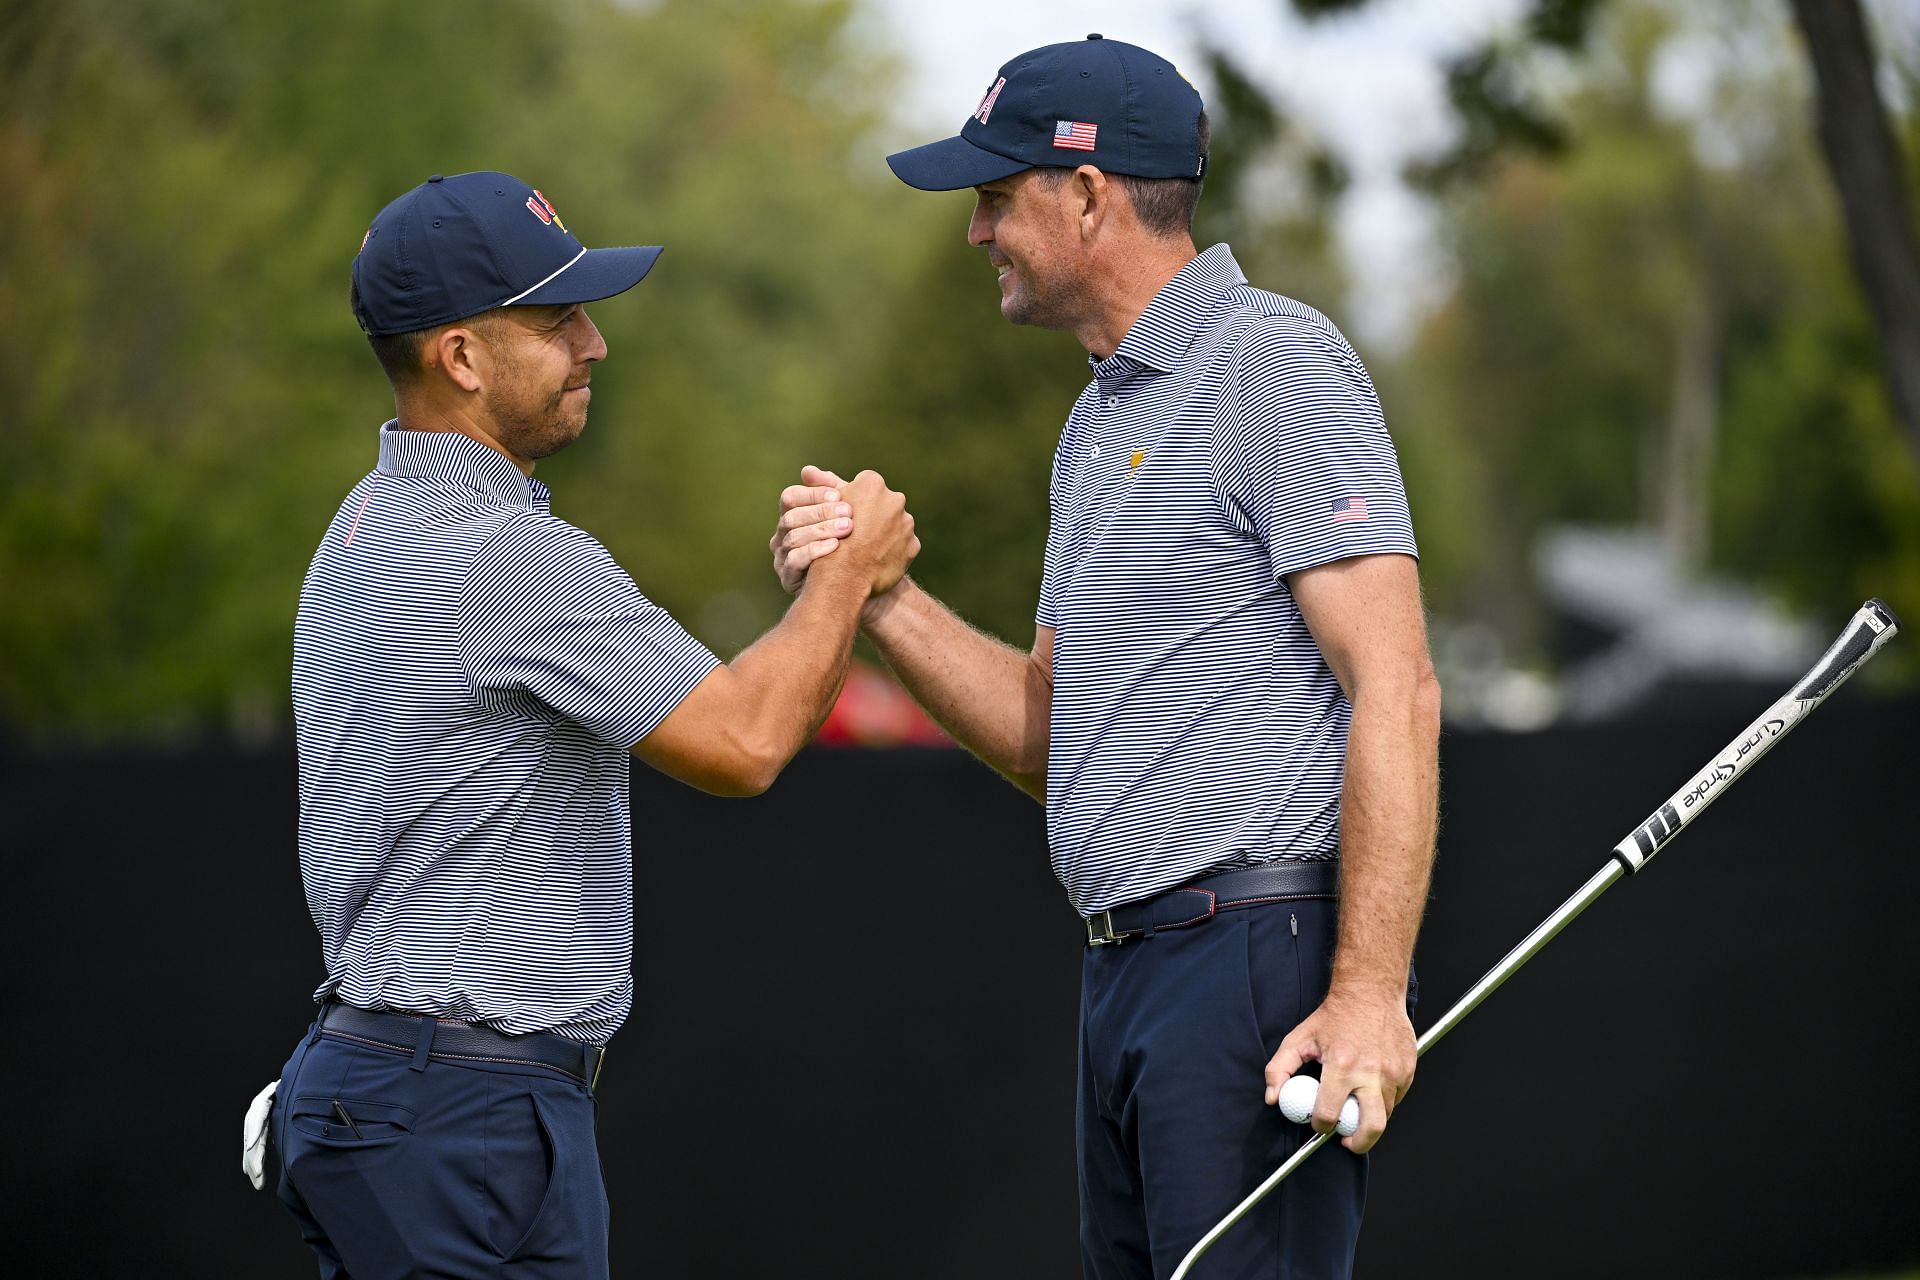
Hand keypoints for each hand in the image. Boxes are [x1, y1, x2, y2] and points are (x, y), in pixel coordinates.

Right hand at [771, 464, 852, 594]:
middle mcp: (782, 536)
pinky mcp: (788, 578)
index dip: (811, 494)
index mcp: (792, 517)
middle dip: (820, 512)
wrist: (855, 586)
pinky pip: (795, 560)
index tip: (838, 495)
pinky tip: (836, 546)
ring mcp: (782, 557)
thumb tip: (807, 471)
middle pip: (791, 517)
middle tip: (849, 512)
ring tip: (848, 528)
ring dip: (821, 530)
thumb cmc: (848, 546)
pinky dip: (815, 551)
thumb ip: (832, 492)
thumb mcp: (843, 516)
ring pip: (793, 538)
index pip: (790, 497)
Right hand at [808, 468, 918, 596]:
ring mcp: (907, 523)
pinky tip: (877, 560)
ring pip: (895, 524)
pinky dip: (893, 551)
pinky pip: (903, 545)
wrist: (845, 578)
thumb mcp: (824, 509)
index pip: (865, 485)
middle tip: (856, 532)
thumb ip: (824, 488)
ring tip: (866, 549)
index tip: (846, 514)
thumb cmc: (830, 539)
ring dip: (883, 533)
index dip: (853, 500)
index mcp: (872, 484)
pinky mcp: (913, 545)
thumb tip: (808, 470)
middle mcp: (895, 499)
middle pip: (883, 503)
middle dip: (872, 515)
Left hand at [1263, 987, 1415, 1153]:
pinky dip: (1384, 1101)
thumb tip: (1273, 1097)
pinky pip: (1397, 1098)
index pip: (1329, 1114)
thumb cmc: (1335, 1016)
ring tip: (1356, 1111)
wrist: (1371, 992)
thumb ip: (1279, 1069)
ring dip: (1369, 1120)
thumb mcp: (1299, 1038)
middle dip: (1358, 1144)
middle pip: (1371, 1128)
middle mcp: (1371, 1073)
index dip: (1320, 1125)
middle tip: (1347, 1142)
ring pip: (1385, 1114)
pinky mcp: (1408, 1070)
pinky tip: (1370, 1090)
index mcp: (1342, 1067)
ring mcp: (1393, 1073)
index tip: (1319, 1123)